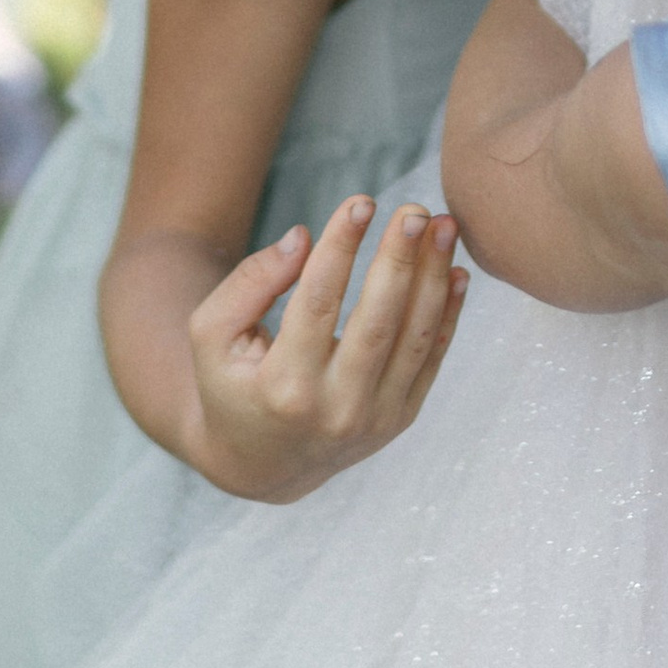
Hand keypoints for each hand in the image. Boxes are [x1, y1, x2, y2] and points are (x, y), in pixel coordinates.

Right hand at [185, 192, 466, 500]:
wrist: (260, 465)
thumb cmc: (231, 383)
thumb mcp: (211, 334)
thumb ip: (249, 282)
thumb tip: (302, 237)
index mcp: (283, 388)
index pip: (317, 303)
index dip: (341, 248)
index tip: (361, 202)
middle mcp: (335, 409)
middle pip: (377, 322)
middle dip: (401, 260)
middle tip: (416, 211)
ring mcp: (374, 420)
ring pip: (414, 339)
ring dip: (435, 278)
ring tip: (446, 227)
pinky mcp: (399, 420)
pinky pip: (431, 360)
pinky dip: (448, 314)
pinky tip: (456, 270)